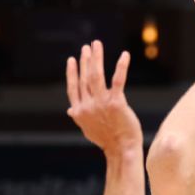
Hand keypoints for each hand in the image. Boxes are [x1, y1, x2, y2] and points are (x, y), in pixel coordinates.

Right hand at [66, 40, 140, 154]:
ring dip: (96, 58)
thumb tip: (70, 109)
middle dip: (85, 61)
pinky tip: (124, 55)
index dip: (72, 73)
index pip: (73, 88)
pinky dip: (121, 66)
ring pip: (96, 76)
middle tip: (87, 47)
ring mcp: (101, 104)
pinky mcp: (116, 103)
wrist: (122, 149)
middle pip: (84, 78)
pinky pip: (118, 80)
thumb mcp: (88, 128)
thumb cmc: (107, 139)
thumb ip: (79, 116)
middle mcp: (88, 106)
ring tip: (96, 45)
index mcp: (79, 111)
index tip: (72, 59)